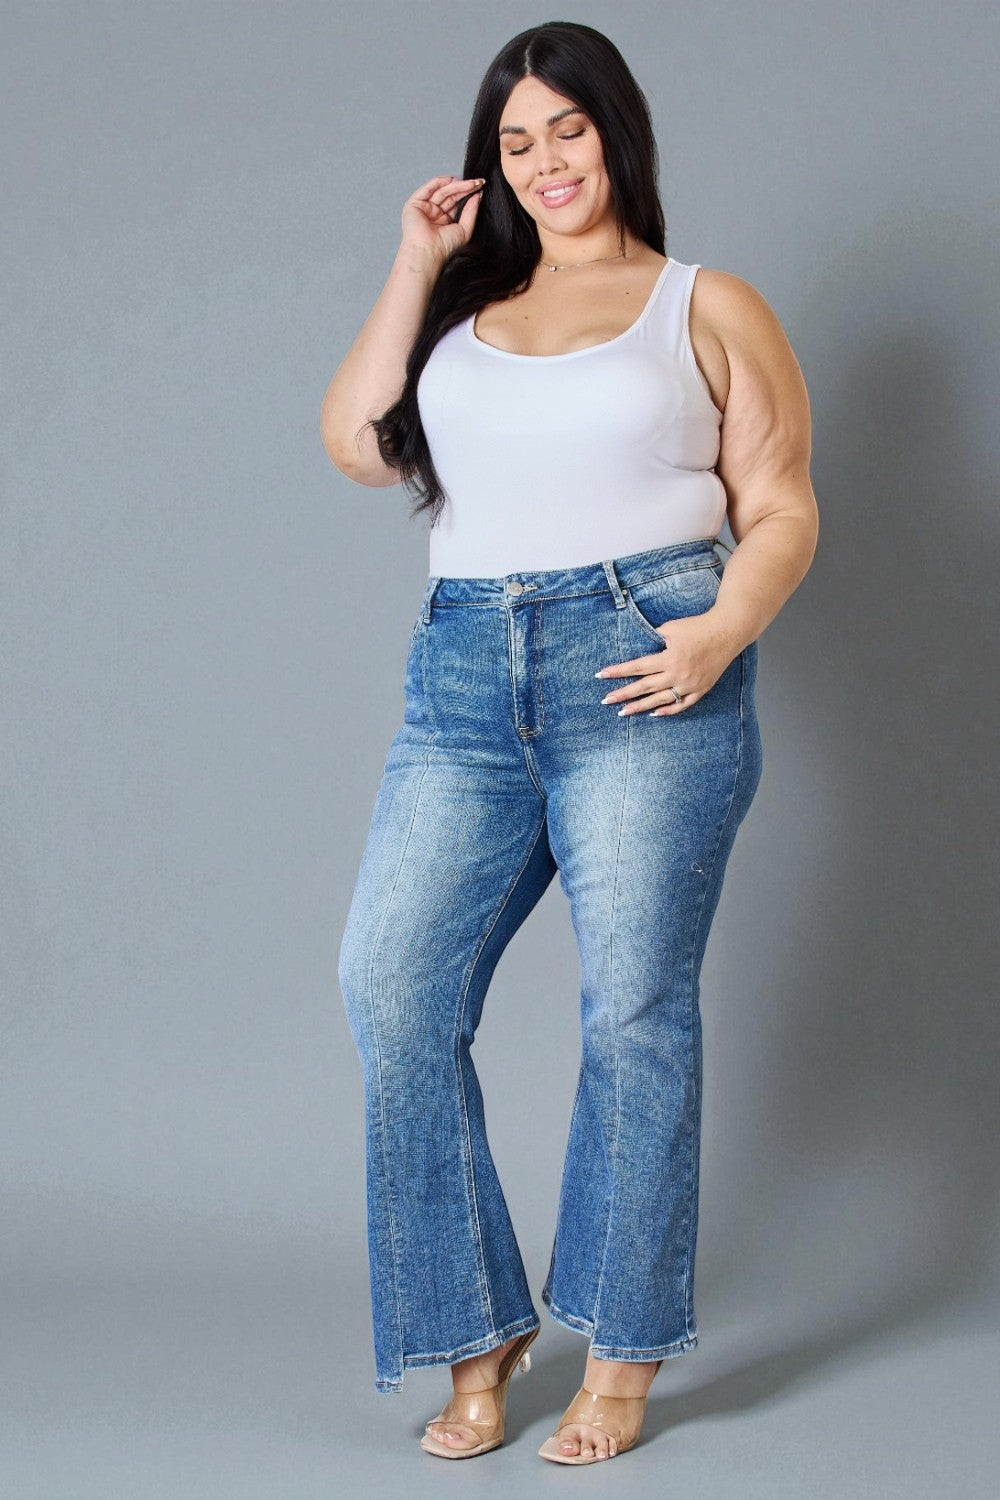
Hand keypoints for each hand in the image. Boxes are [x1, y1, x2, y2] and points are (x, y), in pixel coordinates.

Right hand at [399, 174, 485, 266]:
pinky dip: (440, 182)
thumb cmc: (445, 247)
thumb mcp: (465, 228)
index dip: (468, 193)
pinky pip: (428, 188)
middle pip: (451, 195)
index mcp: (444, 220)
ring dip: (457, 185)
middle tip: (478, 182)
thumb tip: (478, 195)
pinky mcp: (415, 203)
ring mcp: (424, 207)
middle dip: (465, 187)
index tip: (480, 187)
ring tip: (471, 183)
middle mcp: (434, 213)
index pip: (457, 202)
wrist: (429, 252)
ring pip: (442, 190)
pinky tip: (452, 179)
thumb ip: (471, 211)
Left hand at [595, 610, 736, 716]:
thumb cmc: (698, 626)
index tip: (601, 675)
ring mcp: (690, 684)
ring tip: (624, 712)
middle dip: (623, 694)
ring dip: (640, 707)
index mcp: (669, 658)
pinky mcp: (701, 689)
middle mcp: (678, 674)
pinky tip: (654, 713)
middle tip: (606, 700)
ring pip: (660, 700)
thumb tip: (638, 647)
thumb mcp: (671, 628)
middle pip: (644, 687)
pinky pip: (682, 705)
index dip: (618, 672)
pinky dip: (667, 710)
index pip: (637, 667)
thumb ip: (653, 638)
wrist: (728, 632)